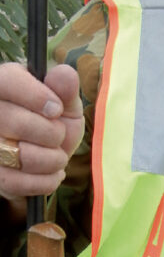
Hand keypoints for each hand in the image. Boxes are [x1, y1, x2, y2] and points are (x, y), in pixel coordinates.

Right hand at [0, 63, 83, 210]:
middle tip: (58, 135)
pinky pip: (18, 183)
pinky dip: (46, 181)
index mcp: (2, 85)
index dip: (36, 96)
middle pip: (16, 122)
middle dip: (52, 134)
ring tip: (58, 155)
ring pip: (20, 156)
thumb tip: (65, 74)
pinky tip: (53, 172)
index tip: (56, 109)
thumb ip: (65, 90)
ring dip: (52, 159)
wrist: (43, 160)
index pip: (8, 82)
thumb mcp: (64, 104)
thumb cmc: (52, 125)